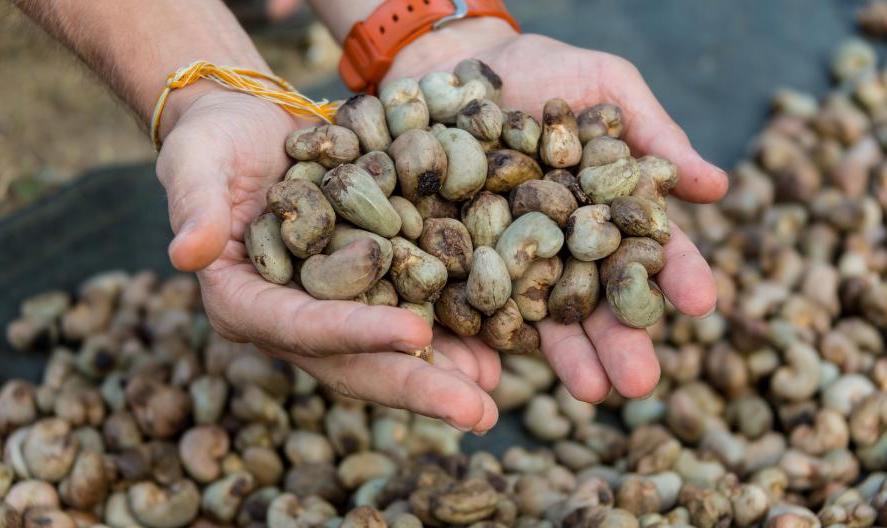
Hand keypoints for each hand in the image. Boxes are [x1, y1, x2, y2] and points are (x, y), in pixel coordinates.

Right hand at [156, 88, 499, 432]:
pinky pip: (406, 316)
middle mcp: (291, 318)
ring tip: (494, 391)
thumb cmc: (215, 144)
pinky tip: (491, 353)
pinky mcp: (362, 288)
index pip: (304, 328)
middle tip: (478, 413)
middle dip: (416, 387)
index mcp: (246, 301)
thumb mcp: (195, 164)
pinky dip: (447, 336)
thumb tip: (184, 255)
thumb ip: (195, 208)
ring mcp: (330, 309)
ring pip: (388, 354)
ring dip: (442, 376)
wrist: (250, 131)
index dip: (358, 332)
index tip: (417, 333)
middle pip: (355, 362)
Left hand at [386, 19, 727, 402]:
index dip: (675, 276)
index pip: (650, 250)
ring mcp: (514, 258)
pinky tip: (500, 365)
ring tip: (589, 391)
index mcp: (610, 213)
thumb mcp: (607, 87)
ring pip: (542, 314)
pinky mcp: (460, 260)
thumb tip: (716, 187)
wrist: (456, 64)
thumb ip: (654, 135)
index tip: (701, 302)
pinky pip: (473, 301)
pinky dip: (487, 333)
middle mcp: (567, 247)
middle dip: (621, 341)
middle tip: (642, 382)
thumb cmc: (545, 71)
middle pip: (598, 300)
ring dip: (566, 355)